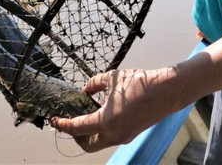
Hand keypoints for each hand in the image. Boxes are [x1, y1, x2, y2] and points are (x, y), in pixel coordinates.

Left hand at [50, 66, 182, 152]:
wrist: (167, 91)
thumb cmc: (140, 84)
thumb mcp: (112, 78)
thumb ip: (94, 84)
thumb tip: (86, 89)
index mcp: (105, 122)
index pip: (77, 128)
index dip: (62, 124)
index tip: (54, 120)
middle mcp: (113, 134)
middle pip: (88, 144)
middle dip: (76, 136)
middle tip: (70, 121)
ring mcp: (124, 136)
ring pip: (100, 142)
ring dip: (90, 133)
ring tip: (87, 114)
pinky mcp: (132, 133)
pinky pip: (111, 136)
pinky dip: (103, 129)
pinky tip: (104, 112)